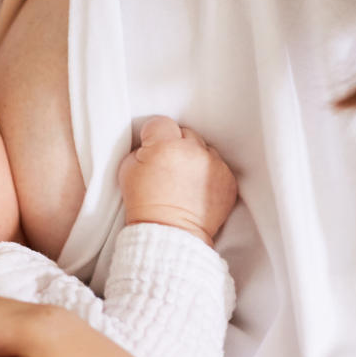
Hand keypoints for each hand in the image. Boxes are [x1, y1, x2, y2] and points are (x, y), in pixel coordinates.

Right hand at [118, 116, 237, 244]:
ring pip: (204, 148)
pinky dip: (209, 174)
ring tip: (184, 180)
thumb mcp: (127, 170)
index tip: (152, 148)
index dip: (154, 136)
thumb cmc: (144, 205)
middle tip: (168, 166)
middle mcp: (193, 151)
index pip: (161, 123)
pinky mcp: (228, 179)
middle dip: (176, 145)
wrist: (169, 233)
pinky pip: (218, 166)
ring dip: (195, 158)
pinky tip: (196, 188)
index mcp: (165, 146)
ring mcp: (214, 165)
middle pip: (185, 133)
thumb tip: (151, 143)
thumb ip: (141, 149)